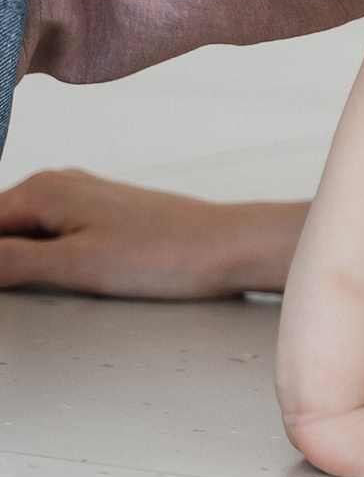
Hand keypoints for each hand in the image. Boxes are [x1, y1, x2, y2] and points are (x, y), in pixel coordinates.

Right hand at [0, 168, 286, 300]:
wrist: (228, 247)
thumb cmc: (164, 253)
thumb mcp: (74, 265)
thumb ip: (8, 263)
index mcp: (41, 191)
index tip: (5, 286)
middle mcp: (58, 186)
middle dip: (2, 263)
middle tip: (16, 290)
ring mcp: (81, 200)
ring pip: (21, 233)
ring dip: (12, 262)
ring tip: (32, 286)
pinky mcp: (101, 219)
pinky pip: (48, 237)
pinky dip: (37, 258)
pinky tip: (47, 280)